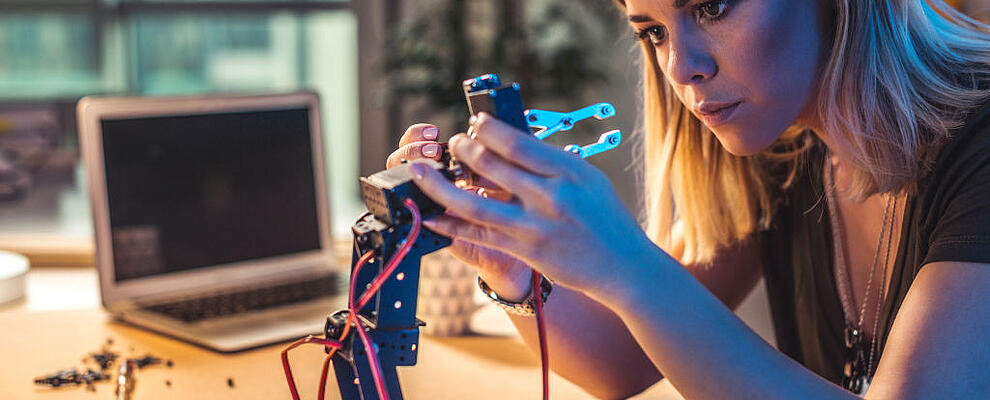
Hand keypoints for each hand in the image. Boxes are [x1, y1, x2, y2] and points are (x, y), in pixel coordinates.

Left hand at [408, 113, 658, 296]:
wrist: (623, 265)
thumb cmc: (604, 217)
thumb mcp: (586, 178)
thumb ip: (551, 162)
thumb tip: (509, 142)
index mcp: (567, 171)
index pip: (517, 143)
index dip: (488, 130)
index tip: (475, 123)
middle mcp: (551, 196)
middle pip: (492, 165)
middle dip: (464, 149)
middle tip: (453, 142)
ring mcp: (536, 226)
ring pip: (475, 202)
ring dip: (441, 185)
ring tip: (422, 172)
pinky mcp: (526, 251)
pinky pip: (479, 235)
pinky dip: (451, 224)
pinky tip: (431, 216)